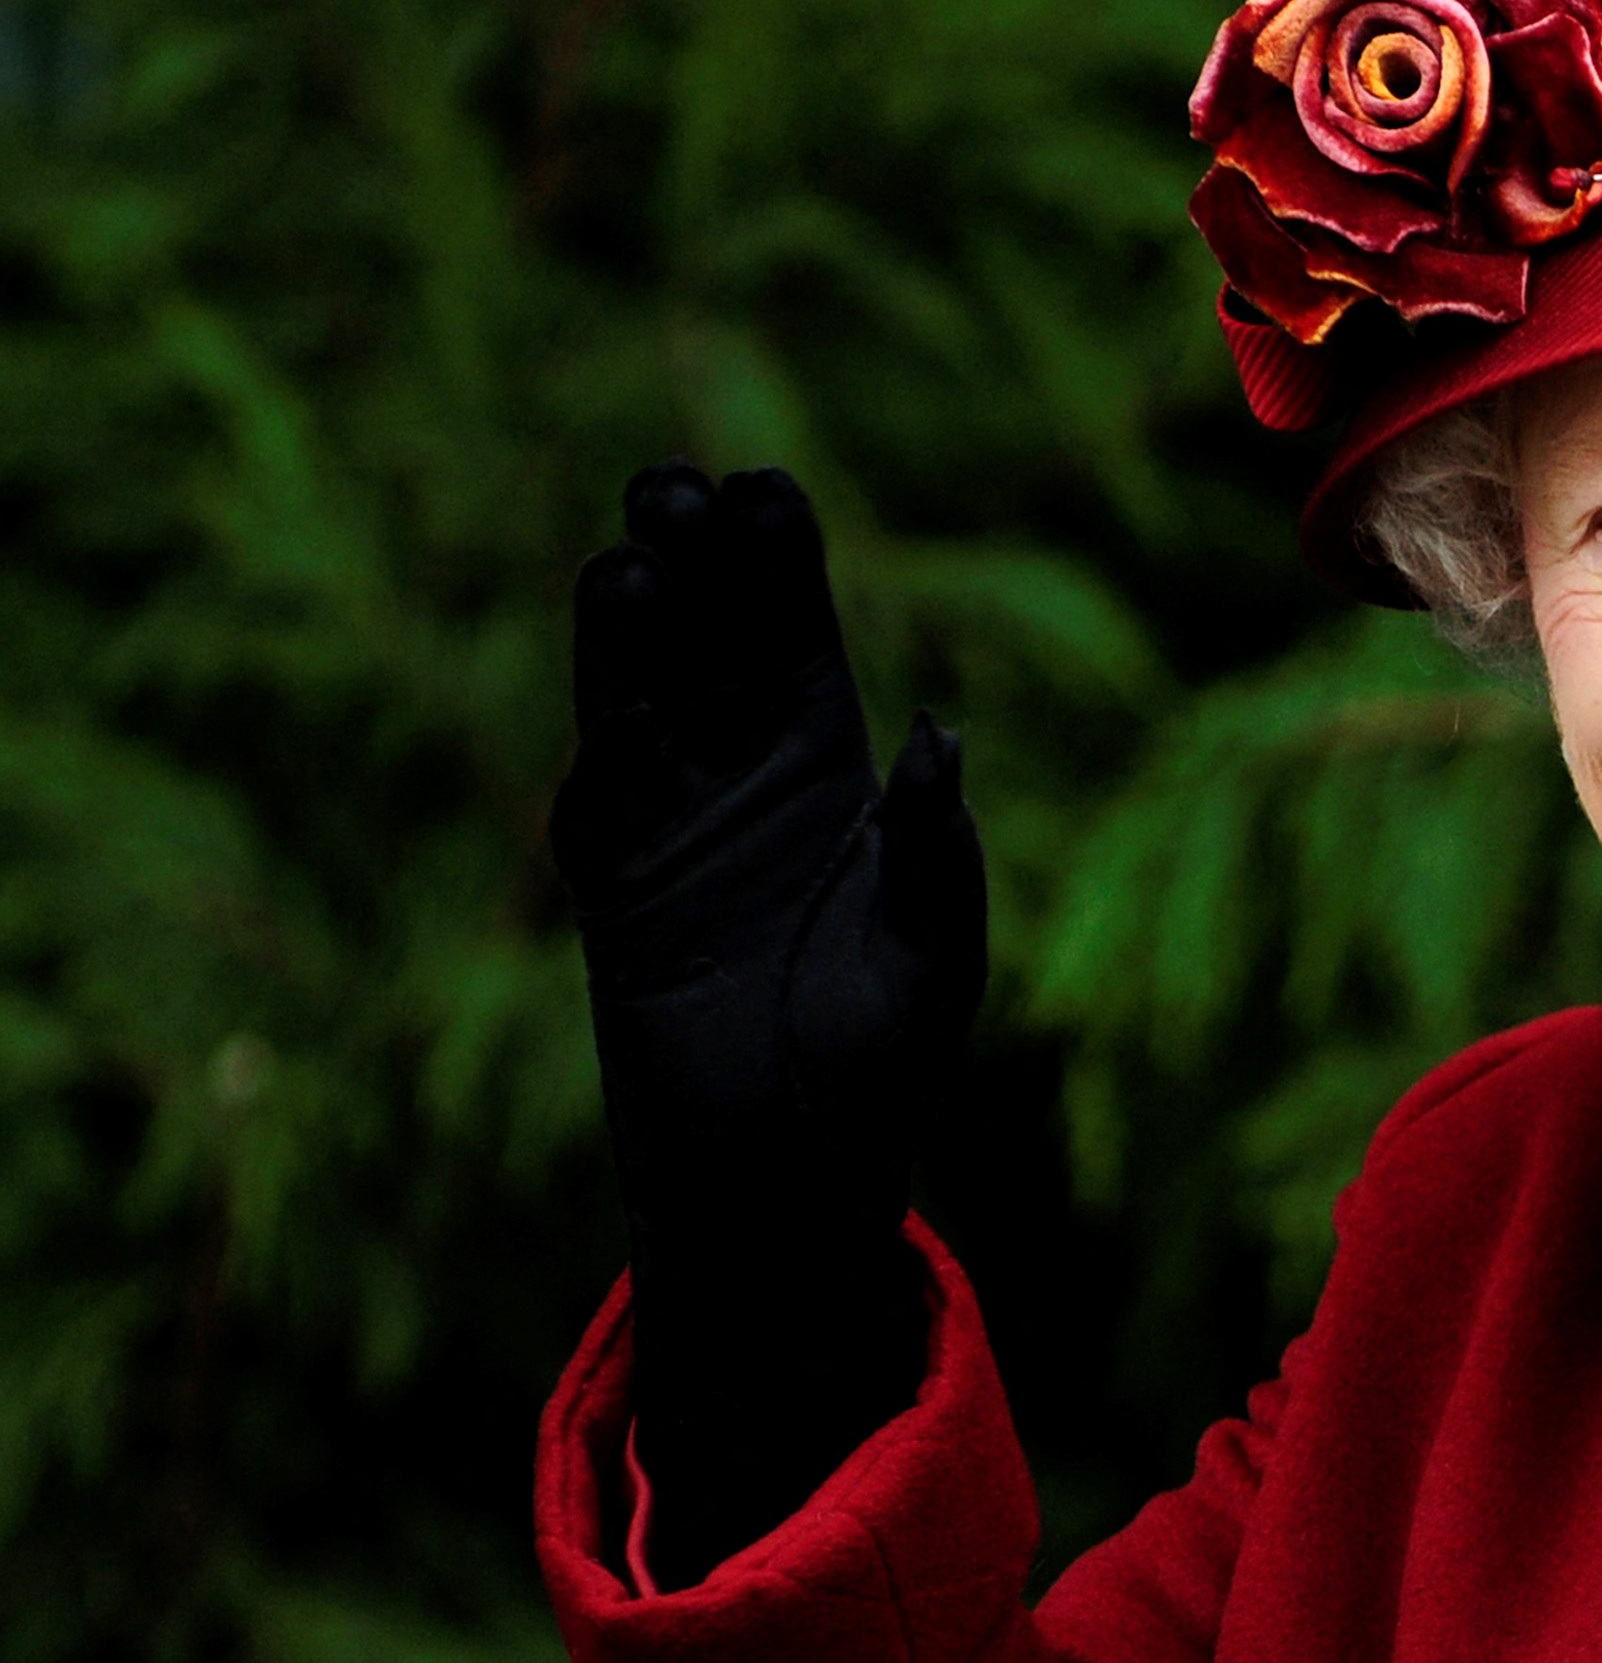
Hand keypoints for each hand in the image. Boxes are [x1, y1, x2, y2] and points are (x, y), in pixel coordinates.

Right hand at [551, 462, 985, 1587]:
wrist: (794, 1177)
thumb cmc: (884, 1067)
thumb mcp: (935, 953)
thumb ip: (935, 851)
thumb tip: (939, 736)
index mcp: (832, 774)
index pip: (798, 640)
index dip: (779, 565)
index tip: (766, 490)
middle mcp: (745, 784)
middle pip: (710, 645)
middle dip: (693, 565)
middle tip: (673, 485)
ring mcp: (672, 833)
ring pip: (641, 704)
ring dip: (631, 632)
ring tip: (631, 557)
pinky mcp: (616, 899)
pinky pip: (602, 811)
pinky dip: (602, 755)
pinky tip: (603, 703)